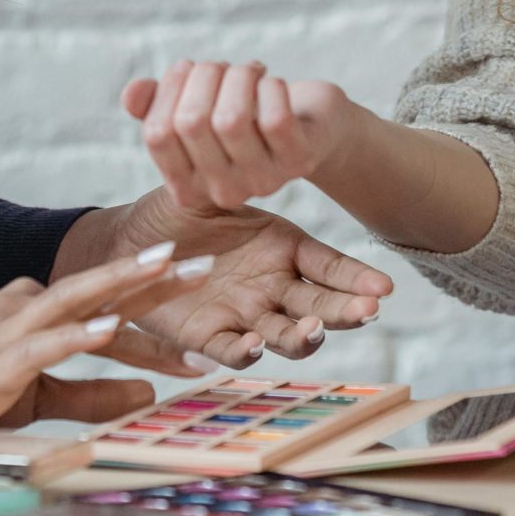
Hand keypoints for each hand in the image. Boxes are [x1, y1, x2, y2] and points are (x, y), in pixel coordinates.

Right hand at [0, 244, 204, 430]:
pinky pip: (44, 343)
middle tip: (203, 262)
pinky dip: (77, 334)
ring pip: (75, 297)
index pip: (103, 299)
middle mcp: (25, 307)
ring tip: (165, 267)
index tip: (198, 287)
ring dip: (122, 282)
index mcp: (35, 310)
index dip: (152, 294)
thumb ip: (94, 394)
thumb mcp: (42, 396)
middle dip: (151, 273)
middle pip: (98, 286)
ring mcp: (9, 329)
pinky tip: (109, 327)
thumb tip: (149, 393)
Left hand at [98, 187, 392, 366]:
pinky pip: (233, 349)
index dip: (356, 279)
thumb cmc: (178, 208)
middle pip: (320, 305)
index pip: (330, 267)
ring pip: (286, 334)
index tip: (384, 288)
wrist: (130, 242)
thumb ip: (242, 183)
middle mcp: (273, 286)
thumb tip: (268, 165)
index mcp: (283, 247)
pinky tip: (255, 344)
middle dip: (345, 311)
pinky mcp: (209, 336)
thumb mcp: (216, 190)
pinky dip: (245, 350)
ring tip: (313, 330)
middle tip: (368, 312)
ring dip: (303, 336)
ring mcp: (246, 314)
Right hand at [123, 59, 363, 210]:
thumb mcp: (197, 108)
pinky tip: (271, 82)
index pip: (157, 135)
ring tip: (248, 71)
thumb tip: (132, 94)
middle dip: (205, 75)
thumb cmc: (246, 114)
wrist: (311, 126)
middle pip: (191, 122)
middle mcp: (222, 192)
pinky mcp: (299, 162)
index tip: (187, 68)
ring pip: (231, 119)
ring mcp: (262, 181)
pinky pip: (274, 119)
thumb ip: (157, 105)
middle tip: (223, 67)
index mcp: (188, 185)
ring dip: (238, 76)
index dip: (168, 90)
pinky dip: (270, 87)